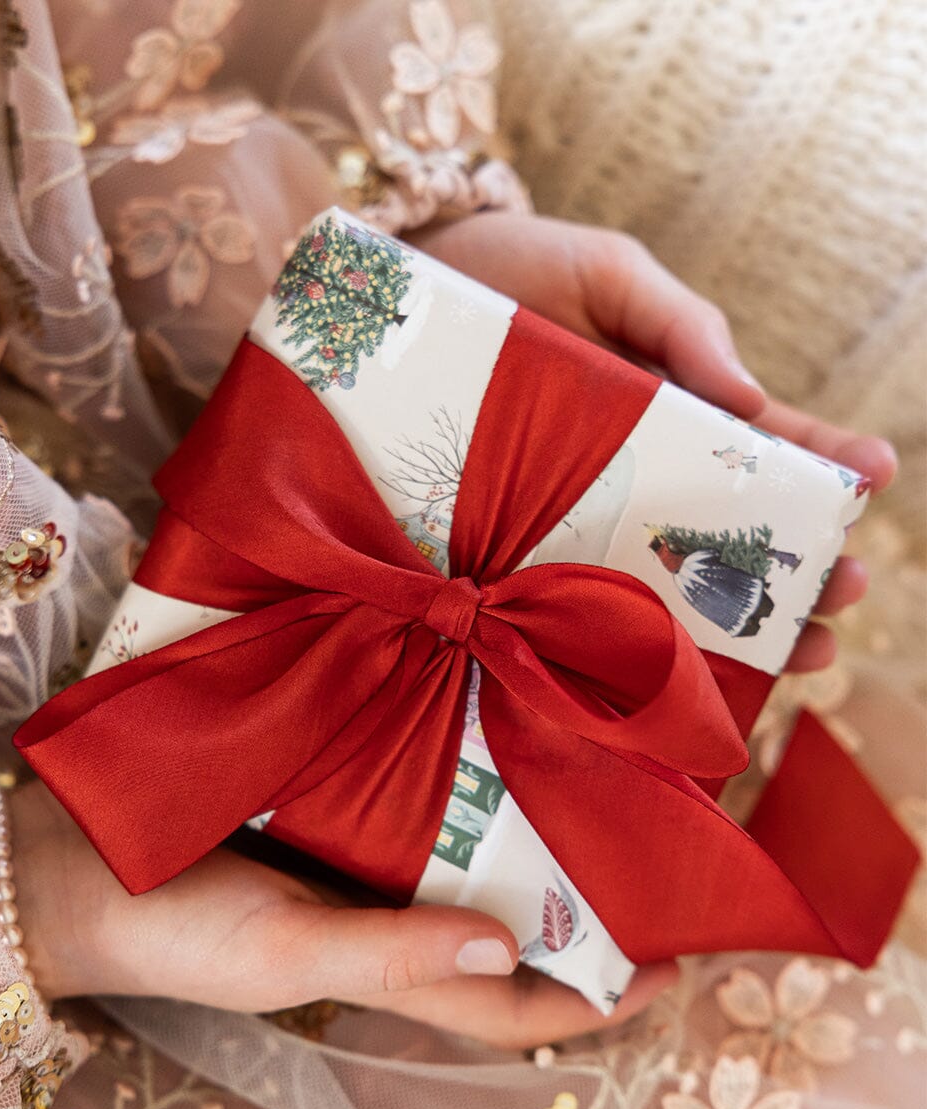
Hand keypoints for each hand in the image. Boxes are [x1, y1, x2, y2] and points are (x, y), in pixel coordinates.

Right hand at [12, 780, 675, 1049]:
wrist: (83, 854)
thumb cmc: (178, 923)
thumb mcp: (283, 951)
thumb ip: (386, 956)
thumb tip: (505, 953)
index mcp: (389, 969)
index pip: (513, 1009)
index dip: (596, 1002)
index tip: (676, 965)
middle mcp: (396, 911)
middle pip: (513, 927)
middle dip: (587, 913)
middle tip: (661, 860)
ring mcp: (371, 853)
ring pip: (478, 854)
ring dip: (542, 835)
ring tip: (607, 786)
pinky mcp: (342, 800)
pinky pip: (426, 793)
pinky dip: (472, 777)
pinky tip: (504, 728)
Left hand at [410, 211, 896, 671]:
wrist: (404, 296)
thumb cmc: (518, 268)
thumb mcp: (611, 274)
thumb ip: (682, 323)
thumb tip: (752, 402)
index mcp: (673, 406)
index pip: (762, 445)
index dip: (821, 464)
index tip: (873, 479)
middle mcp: (637, 470)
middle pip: (730, 530)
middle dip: (796, 564)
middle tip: (847, 590)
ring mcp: (583, 511)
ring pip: (669, 577)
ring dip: (739, 618)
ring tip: (804, 649)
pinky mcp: (519, 539)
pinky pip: (579, 590)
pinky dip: (628, 634)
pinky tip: (681, 670)